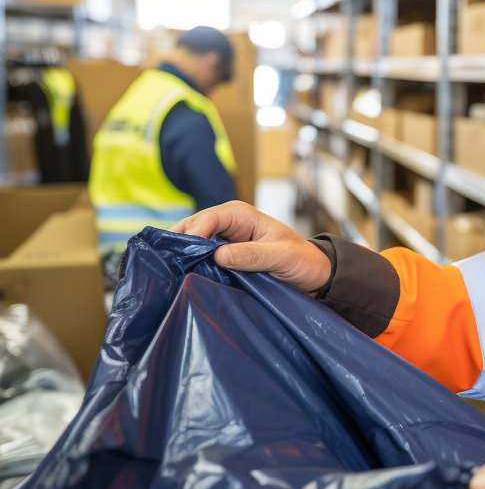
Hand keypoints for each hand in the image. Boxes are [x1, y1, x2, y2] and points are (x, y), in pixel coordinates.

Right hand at [171, 201, 331, 293]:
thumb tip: (218, 256)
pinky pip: (198, 256)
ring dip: (181, 254)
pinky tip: (182, 275)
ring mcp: (222, 238)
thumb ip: (252, 255)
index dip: (193, 235)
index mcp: (240, 214)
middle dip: (180, 243)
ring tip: (171, 271)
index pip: (208, 219)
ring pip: (190, 242)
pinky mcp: (220, 254)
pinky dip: (189, 263)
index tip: (186, 256)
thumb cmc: (301, 259)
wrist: (311, 272)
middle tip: (168, 265)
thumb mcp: (281, 257)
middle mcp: (227, 221)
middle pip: (192, 228)